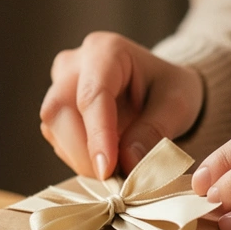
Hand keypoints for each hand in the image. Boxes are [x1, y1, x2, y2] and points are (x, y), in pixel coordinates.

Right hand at [40, 31, 203, 177]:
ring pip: (53, 127)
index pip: (92, 96)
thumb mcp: (177, 105)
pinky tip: (103, 162)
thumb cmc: (169, 89)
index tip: (108, 170)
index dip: (97, 136)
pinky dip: (78, 158)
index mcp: (106, 51)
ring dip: (80, 158)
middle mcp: (74, 63)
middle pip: (60, 110)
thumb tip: (128, 162)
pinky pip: (57, 138)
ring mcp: (59, 85)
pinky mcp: (56, 109)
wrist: (159, 88)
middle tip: (114, 178)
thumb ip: (154, 131)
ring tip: (115, 171)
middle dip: (83, 152)